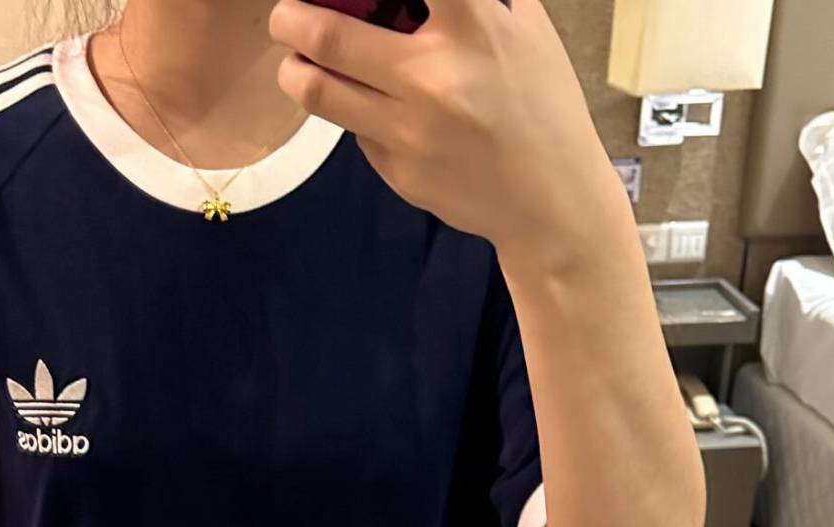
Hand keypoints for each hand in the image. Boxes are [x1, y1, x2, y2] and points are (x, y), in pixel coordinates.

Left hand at [269, 0, 625, 271]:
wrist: (549, 201)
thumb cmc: (543, 106)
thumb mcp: (527, 31)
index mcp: (473, 30)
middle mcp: (432, 80)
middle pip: (329, 38)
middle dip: (291, 20)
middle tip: (283, 16)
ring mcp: (409, 132)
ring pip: (318, 92)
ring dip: (294, 71)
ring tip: (293, 60)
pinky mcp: (397, 172)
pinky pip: (355, 131)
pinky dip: (350, 112)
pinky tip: (365, 105)